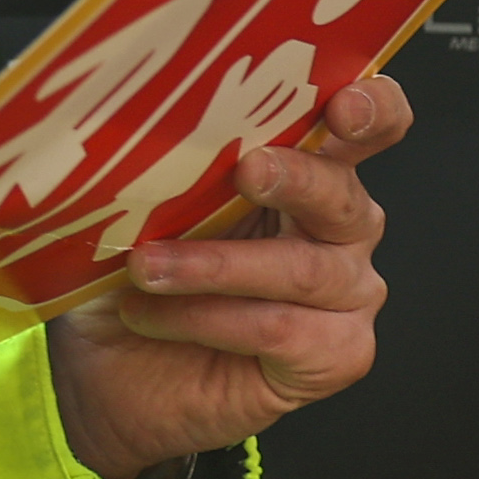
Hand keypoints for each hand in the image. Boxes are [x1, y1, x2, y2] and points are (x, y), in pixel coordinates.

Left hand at [40, 72, 408, 478]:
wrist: (108, 372)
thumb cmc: (132, 276)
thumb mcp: (143, 208)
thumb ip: (175, 165)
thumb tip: (149, 123)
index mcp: (309, 169)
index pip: (368, 125)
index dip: (370, 109)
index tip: (343, 106)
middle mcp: (342, 228)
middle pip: (342, 195)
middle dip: (295, 178)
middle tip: (246, 171)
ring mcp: (349, 293)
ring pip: (302, 269)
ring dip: (214, 265)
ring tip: (144, 266)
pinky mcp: (337, 355)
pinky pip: (281, 328)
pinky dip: (207, 318)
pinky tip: (150, 316)